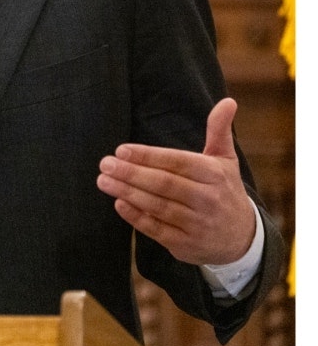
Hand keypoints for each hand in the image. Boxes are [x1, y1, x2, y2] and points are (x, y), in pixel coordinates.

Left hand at [96, 97, 257, 264]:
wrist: (242, 238)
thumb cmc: (224, 191)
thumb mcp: (225, 161)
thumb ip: (219, 131)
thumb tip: (228, 101)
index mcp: (215, 175)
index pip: (178, 163)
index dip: (148, 156)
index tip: (121, 150)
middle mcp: (207, 200)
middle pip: (164, 184)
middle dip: (131, 173)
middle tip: (105, 164)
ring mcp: (197, 224)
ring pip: (157, 206)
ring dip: (127, 193)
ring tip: (103, 180)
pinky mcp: (186, 245)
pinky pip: (157, 230)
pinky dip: (136, 217)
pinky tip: (118, 203)